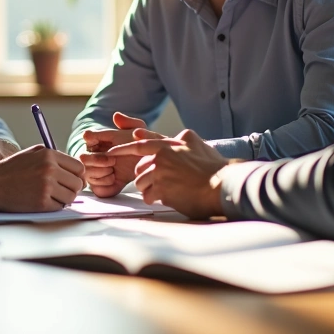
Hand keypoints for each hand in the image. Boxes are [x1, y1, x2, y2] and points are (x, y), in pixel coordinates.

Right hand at [0, 145, 85, 211]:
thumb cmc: (11, 169)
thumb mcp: (33, 153)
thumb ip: (54, 158)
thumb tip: (74, 169)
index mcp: (49, 155)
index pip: (79, 167)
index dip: (78, 175)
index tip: (73, 180)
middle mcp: (50, 169)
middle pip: (78, 183)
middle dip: (72, 188)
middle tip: (63, 190)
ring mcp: (46, 186)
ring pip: (71, 197)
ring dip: (64, 198)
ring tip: (51, 195)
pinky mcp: (41, 202)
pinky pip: (59, 207)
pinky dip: (54, 206)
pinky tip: (42, 200)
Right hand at [80, 112, 166, 197]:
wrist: (151, 166)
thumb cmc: (143, 148)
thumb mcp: (141, 133)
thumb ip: (131, 123)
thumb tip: (116, 115)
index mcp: (101, 140)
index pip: (87, 136)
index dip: (94, 140)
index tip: (109, 144)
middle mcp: (95, 155)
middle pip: (82, 157)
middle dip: (97, 160)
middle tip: (112, 161)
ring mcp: (97, 171)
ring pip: (86, 173)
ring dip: (101, 172)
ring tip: (113, 171)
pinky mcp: (102, 186)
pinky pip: (94, 187)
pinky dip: (103, 184)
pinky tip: (114, 180)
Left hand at [107, 129, 228, 218]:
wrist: (224, 184)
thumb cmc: (213, 165)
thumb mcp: (196, 143)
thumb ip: (178, 138)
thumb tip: (164, 134)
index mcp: (169, 144)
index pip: (139, 145)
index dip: (122, 150)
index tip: (109, 153)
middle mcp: (162, 156)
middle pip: (139, 168)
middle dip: (144, 177)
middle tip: (158, 183)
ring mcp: (161, 173)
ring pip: (141, 183)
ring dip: (149, 189)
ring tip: (164, 192)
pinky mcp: (163, 190)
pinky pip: (149, 196)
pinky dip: (154, 199)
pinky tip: (166, 199)